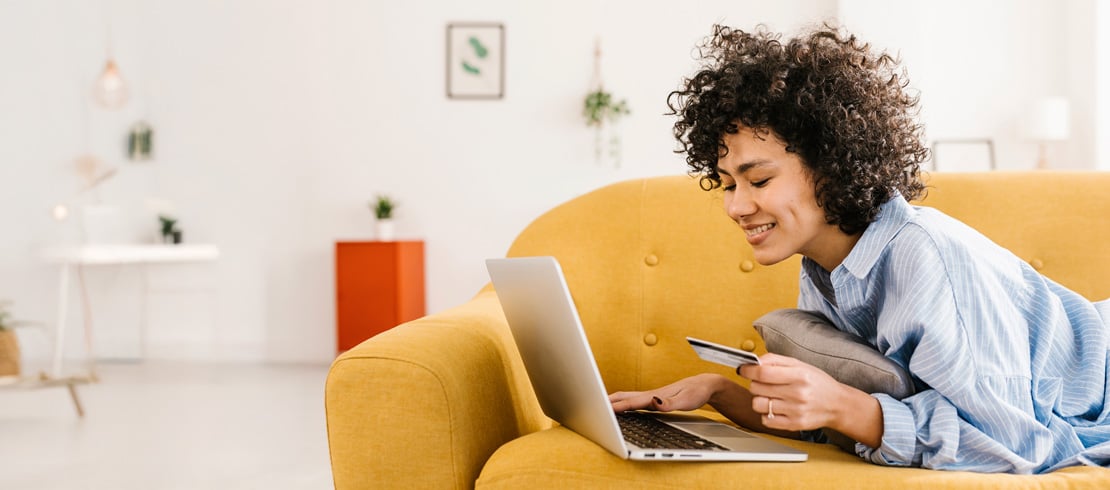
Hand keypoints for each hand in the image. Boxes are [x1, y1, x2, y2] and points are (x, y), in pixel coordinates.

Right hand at [608, 374, 730, 412]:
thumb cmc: (696, 392)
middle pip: (623, 397)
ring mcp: (651, 396)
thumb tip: (654, 402)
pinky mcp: (654, 398)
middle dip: (607, 402)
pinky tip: (620, 408)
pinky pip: (633, 400)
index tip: (602, 410)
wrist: (704, 384)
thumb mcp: (686, 401)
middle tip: (591, 407)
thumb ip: (669, 404)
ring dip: (612, 401)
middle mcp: (650, 395)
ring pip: (626, 397)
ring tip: (599, 407)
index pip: (630, 402)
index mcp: (654, 396)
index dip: (616, 407)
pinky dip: (622, 403)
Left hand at [737, 353, 849, 431]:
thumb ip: (776, 360)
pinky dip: (766, 414)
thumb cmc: (817, 383)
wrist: (838, 405)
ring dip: (759, 399)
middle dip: (755, 383)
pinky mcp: (794, 425)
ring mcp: (795, 411)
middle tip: (764, 383)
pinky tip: (776, 408)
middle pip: (757, 388)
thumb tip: (754, 361)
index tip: (743, 369)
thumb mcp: (800, 365)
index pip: (763, 373)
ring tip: (770, 396)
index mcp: (799, 375)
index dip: (748, 370)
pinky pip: (765, 420)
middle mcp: (798, 394)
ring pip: (758, 405)